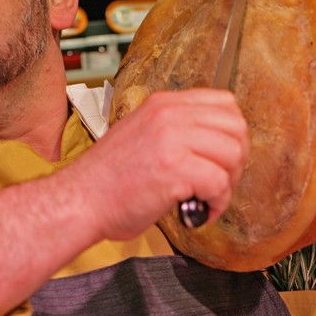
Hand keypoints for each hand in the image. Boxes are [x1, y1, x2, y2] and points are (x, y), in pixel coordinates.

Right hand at [74, 88, 249, 241]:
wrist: (79, 202)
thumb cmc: (107, 183)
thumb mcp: (143, 138)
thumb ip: (176, 133)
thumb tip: (213, 147)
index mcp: (163, 105)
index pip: (224, 103)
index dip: (232, 135)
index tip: (222, 160)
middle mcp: (169, 115)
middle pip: (236, 126)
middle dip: (237, 160)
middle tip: (219, 184)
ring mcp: (172, 138)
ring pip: (233, 153)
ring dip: (228, 184)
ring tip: (207, 199)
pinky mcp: (174, 167)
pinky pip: (219, 182)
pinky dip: (217, 203)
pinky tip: (199, 212)